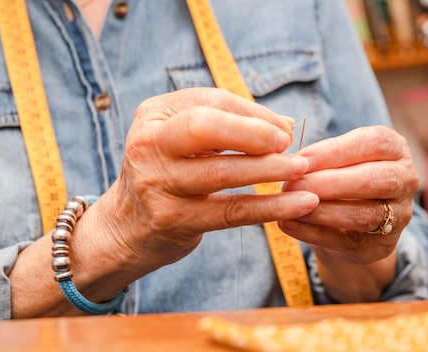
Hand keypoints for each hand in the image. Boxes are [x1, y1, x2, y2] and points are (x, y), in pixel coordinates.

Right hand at [91, 88, 319, 270]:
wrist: (125, 228)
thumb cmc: (167, 175)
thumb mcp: (183, 141)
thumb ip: (230, 127)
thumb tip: (285, 126)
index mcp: (153, 115)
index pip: (211, 101)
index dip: (253, 113)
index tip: (283, 128)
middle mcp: (149, 146)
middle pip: (205, 128)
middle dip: (254, 132)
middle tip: (288, 143)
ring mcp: (157, 185)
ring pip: (221, 172)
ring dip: (269, 169)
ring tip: (302, 169)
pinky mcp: (172, 221)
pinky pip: (231, 212)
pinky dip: (271, 207)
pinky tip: (301, 204)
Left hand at [280, 126, 418, 300]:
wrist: (350, 224)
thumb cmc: (339, 178)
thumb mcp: (335, 160)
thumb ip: (320, 158)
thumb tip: (290, 163)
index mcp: (395, 149)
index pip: (374, 144)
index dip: (336, 151)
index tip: (301, 159)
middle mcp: (405, 181)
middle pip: (375, 180)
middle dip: (331, 183)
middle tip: (293, 185)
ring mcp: (398, 217)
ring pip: (365, 214)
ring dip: (323, 210)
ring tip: (290, 206)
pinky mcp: (380, 247)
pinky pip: (347, 241)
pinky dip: (314, 232)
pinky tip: (289, 224)